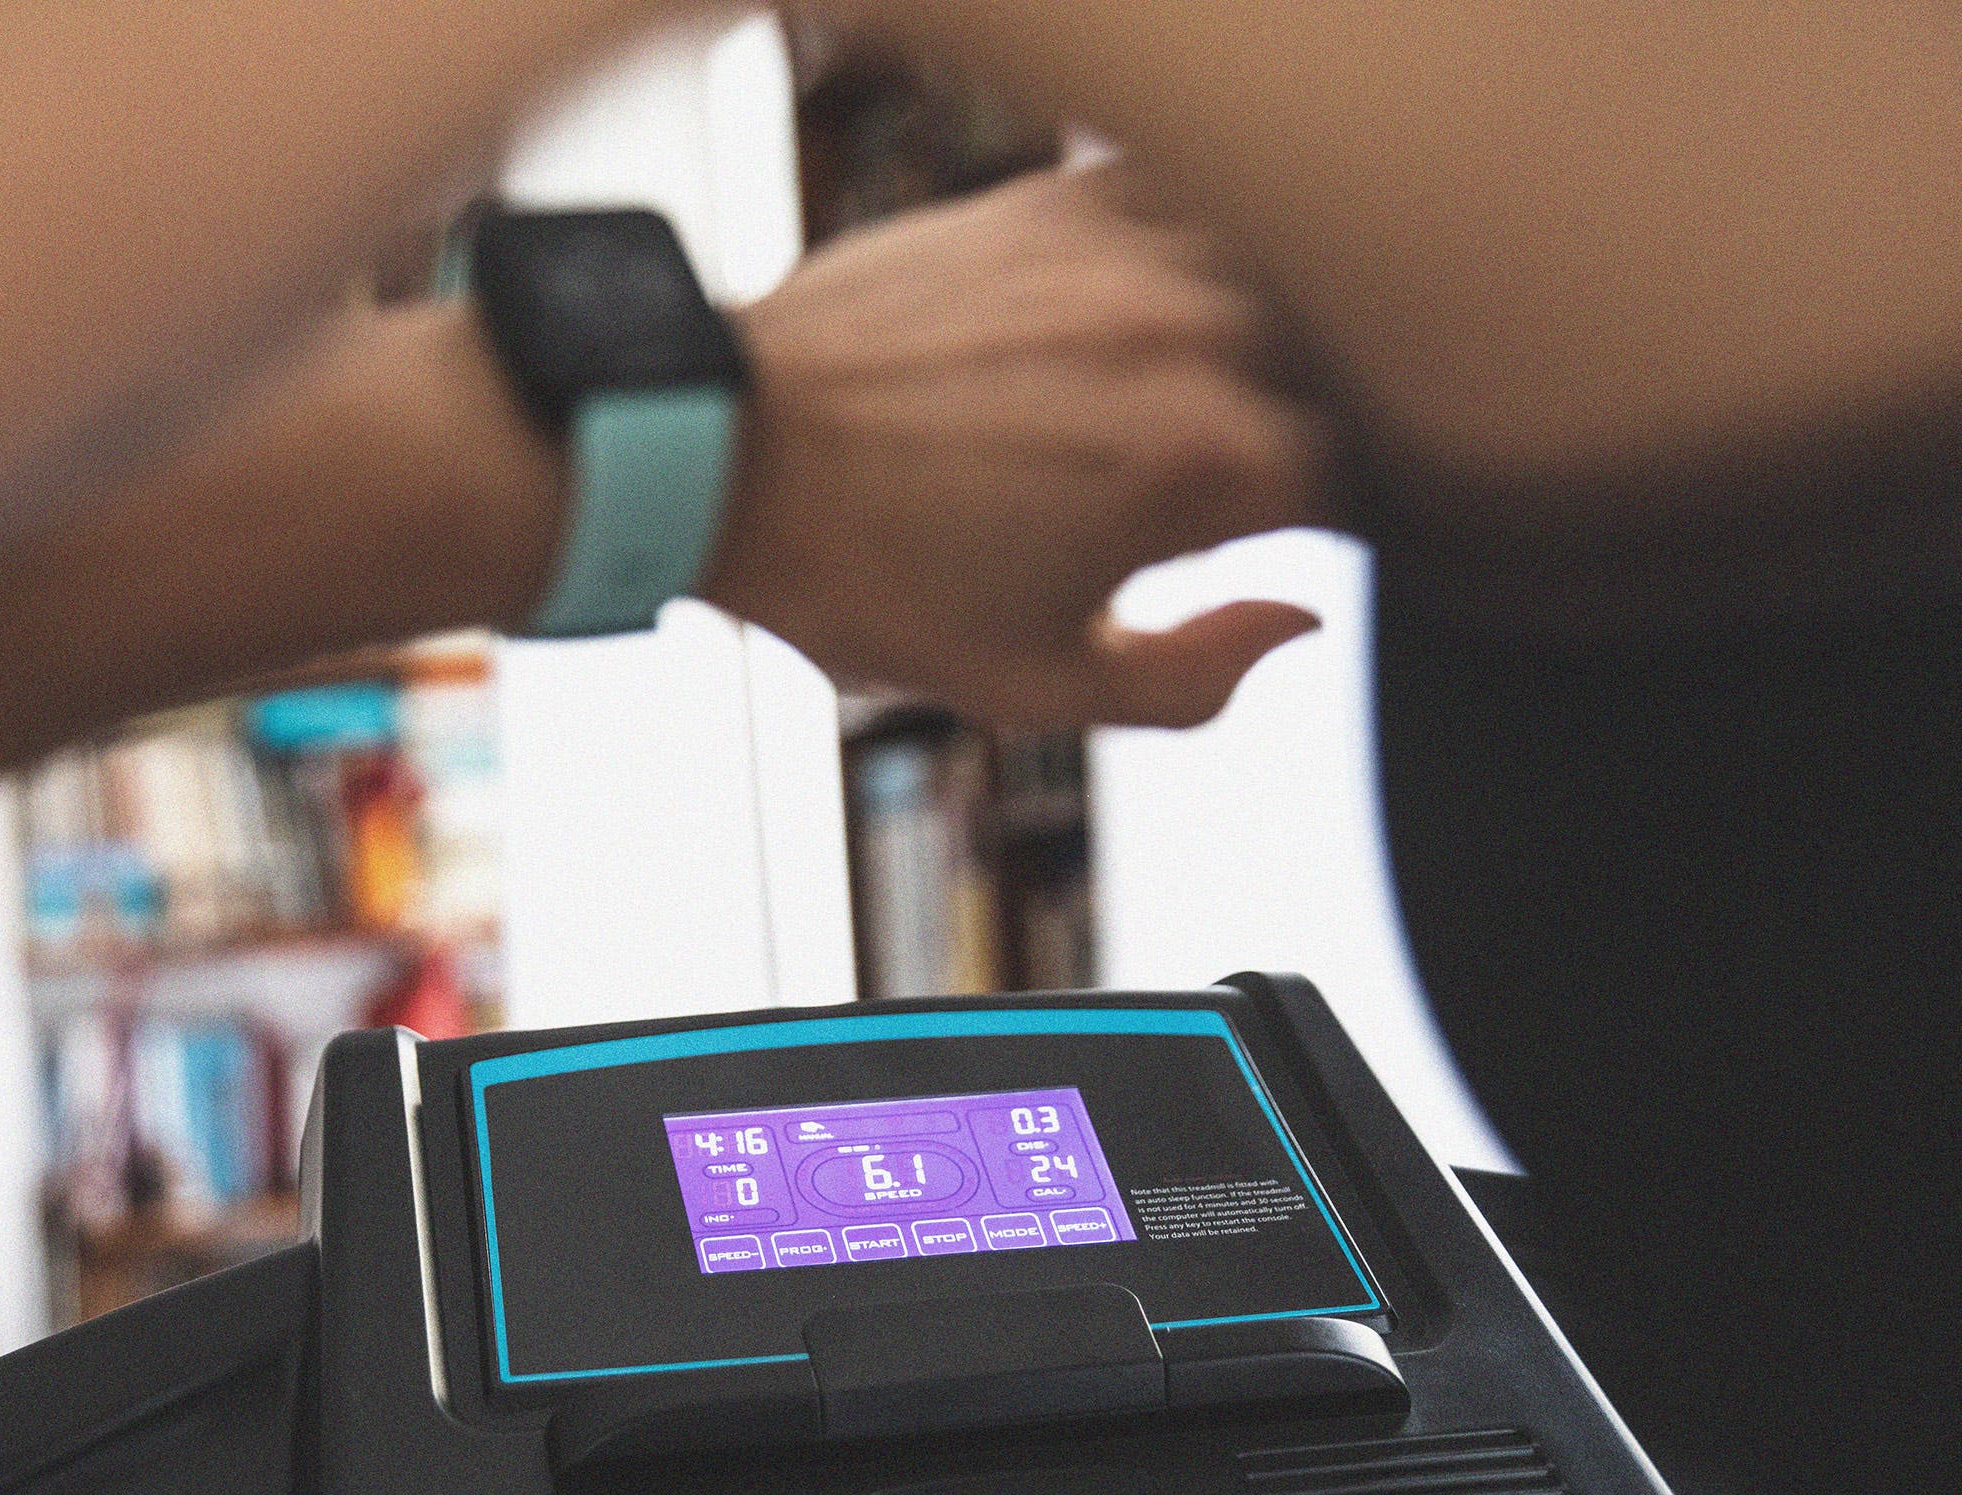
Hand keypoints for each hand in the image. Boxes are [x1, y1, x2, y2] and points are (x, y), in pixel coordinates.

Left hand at [702, 166, 1328, 729]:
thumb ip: (1196, 678)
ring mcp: (1134, 252)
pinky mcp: (1066, 201)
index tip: (1313, 544)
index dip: (1357, 525)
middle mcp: (1194, 338)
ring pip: (1287, 279)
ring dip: (1280, 339)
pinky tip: (1170, 311)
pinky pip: (1200, 201)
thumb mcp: (1035, 684)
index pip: (1373, 483)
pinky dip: (1211, 255)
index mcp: (1208, 467)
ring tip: (1218, 401)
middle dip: (1324, 433)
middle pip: (1346, 374)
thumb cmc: (865, 576)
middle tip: (1259, 487)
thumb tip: (1296, 624)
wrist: (731, 453)